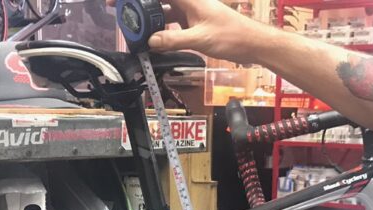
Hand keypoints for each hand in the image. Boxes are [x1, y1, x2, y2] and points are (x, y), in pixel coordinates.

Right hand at [106, 0, 267, 61]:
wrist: (253, 43)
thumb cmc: (233, 36)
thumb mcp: (198, 39)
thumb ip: (172, 40)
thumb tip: (150, 42)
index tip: (120, 1)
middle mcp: (189, 1)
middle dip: (139, 4)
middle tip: (121, 10)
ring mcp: (191, 11)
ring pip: (164, 10)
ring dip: (150, 18)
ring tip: (136, 29)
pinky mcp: (195, 22)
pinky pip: (172, 22)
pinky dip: (162, 29)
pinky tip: (155, 39)